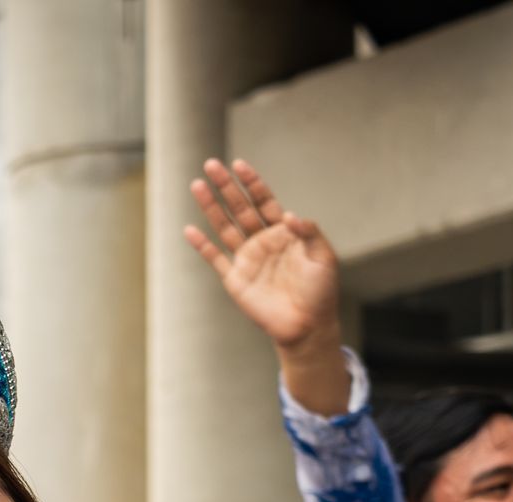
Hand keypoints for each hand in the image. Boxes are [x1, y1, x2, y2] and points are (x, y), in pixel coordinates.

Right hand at [184, 159, 341, 354]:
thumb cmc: (320, 292)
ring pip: (224, 227)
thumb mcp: (324, 257)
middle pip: (240, 208)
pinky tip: (189, 229)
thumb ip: (309, 232)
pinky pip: (215, 259)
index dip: (252, 182)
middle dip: (226, 186)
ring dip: (210, 207)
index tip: (240, 165)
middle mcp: (262, 241)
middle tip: (212, 164)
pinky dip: (202, 246)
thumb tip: (289, 215)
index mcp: (283, 232)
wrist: (308, 326)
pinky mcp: (235, 280)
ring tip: (197, 185)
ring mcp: (247, 260)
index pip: (264, 200)